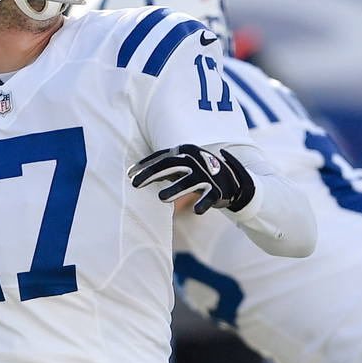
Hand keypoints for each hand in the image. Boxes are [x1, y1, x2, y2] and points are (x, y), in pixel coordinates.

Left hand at [128, 144, 253, 214]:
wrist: (232, 178)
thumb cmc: (197, 170)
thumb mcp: (180, 164)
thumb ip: (161, 167)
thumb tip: (134, 173)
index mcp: (184, 151)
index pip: (161, 157)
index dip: (145, 165)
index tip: (130, 174)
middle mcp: (194, 160)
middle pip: (170, 165)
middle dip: (151, 174)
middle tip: (135, 184)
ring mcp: (206, 175)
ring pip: (188, 182)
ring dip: (175, 190)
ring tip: (161, 198)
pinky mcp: (217, 190)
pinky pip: (208, 197)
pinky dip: (202, 204)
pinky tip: (196, 211)